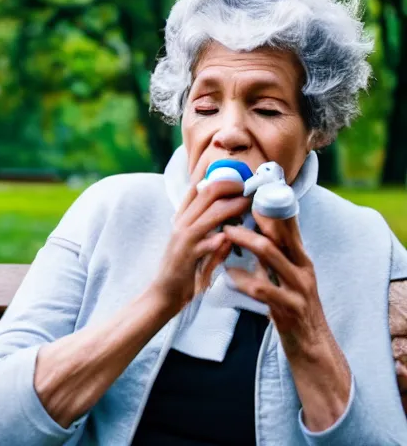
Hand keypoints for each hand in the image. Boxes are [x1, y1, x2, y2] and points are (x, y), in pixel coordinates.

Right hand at [151, 180, 250, 311]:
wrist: (163, 294)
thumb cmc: (182, 271)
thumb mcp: (196, 248)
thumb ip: (212, 238)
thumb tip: (230, 233)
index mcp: (183, 218)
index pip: (198, 188)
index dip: (220, 178)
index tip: (239, 177)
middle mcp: (182, 223)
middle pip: (206, 192)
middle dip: (231, 186)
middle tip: (249, 187)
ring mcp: (183, 238)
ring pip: (210, 213)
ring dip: (233, 206)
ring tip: (249, 203)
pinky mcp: (187, 256)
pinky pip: (206, 243)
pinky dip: (220, 239)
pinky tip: (231, 237)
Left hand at [223, 212, 327, 355]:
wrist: (312, 346)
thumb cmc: (293, 306)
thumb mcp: (288, 277)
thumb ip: (273, 257)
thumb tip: (253, 233)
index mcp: (301, 258)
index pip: (289, 225)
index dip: (271, 207)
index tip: (250, 193)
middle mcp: (302, 268)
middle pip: (280, 234)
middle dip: (255, 218)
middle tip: (232, 210)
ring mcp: (298, 287)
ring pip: (271, 255)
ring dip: (246, 240)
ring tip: (227, 233)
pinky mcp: (290, 308)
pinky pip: (263, 289)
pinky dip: (243, 279)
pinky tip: (229, 275)